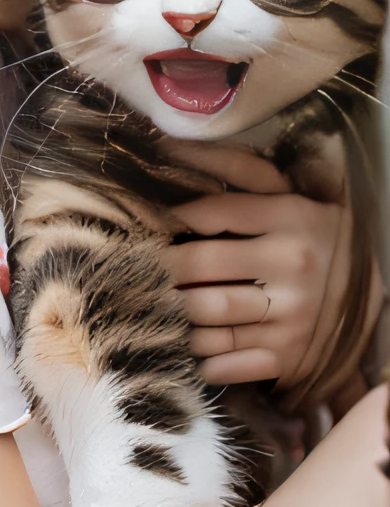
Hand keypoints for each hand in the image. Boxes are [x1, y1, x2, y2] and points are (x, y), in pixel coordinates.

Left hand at [161, 144, 363, 389]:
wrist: (377, 293)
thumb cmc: (317, 233)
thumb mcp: (289, 195)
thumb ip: (239, 168)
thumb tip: (172, 145)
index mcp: (290, 217)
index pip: (212, 212)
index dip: (171, 217)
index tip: (149, 224)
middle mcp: (292, 265)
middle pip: (201, 265)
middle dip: (162, 266)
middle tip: (140, 267)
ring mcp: (291, 315)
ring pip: (207, 315)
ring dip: (173, 310)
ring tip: (157, 302)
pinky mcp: (290, 356)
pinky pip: (229, 361)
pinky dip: (202, 357)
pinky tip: (190, 346)